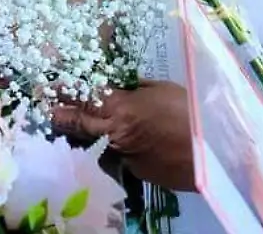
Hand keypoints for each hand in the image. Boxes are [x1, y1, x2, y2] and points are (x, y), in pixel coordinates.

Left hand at [50, 81, 194, 191]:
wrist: (214, 153)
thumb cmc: (192, 112)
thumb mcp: (163, 89)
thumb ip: (137, 89)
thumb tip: (123, 88)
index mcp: (120, 108)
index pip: (83, 99)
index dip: (65, 93)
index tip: (48, 90)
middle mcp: (114, 135)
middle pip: (79, 124)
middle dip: (62, 116)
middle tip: (50, 110)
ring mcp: (124, 158)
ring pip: (97, 144)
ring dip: (89, 134)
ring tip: (80, 124)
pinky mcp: (136, 174)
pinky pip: (121, 157)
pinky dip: (120, 150)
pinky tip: (130, 144)